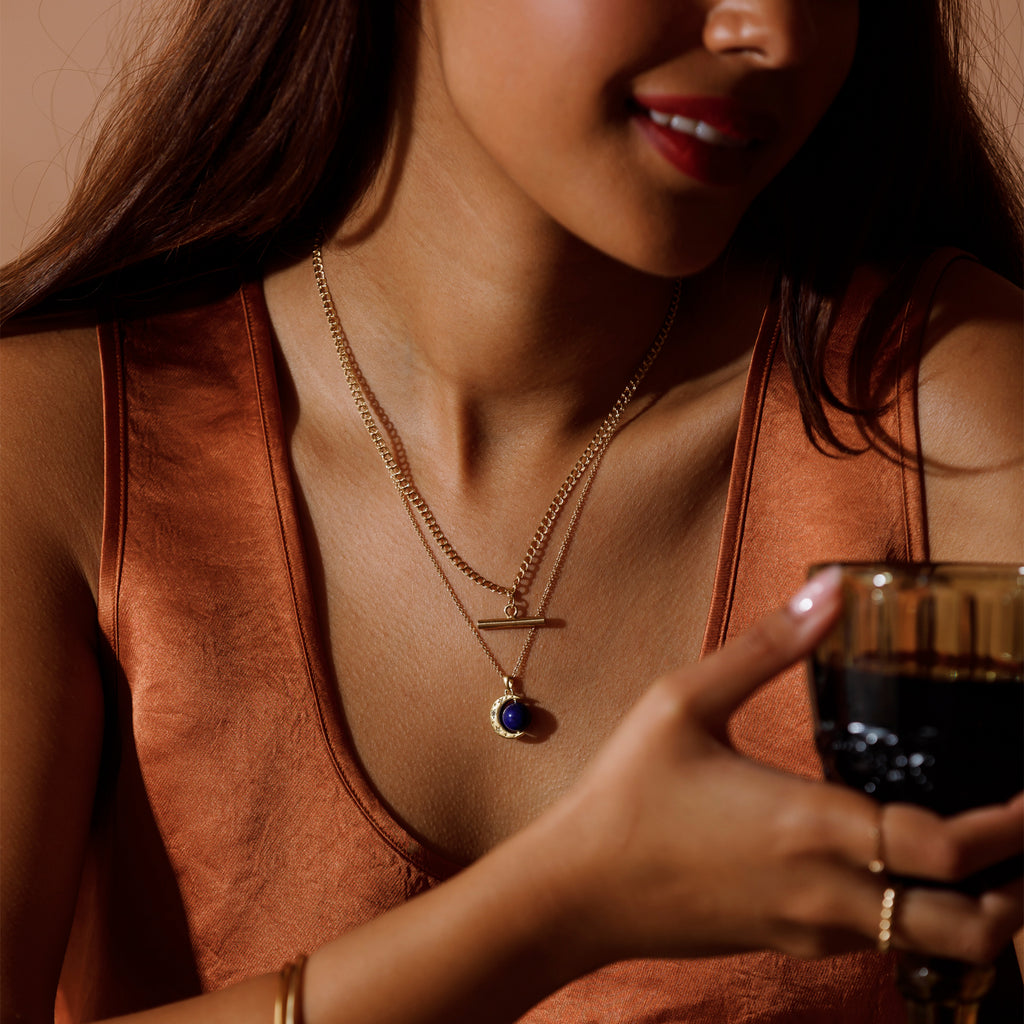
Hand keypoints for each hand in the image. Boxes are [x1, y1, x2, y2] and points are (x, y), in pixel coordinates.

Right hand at [527, 569, 1023, 969]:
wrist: (577, 890)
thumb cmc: (626, 793)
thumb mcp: (682, 701)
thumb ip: (767, 646)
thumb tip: (831, 588)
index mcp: (807, 824)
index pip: (947, 851)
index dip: (1010, 829)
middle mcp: (824, 890)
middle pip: (969, 926)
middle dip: (1016, 890)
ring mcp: (809, 928)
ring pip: (932, 945)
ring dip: (977, 908)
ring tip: (987, 859)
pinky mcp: (788, 942)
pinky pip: (880, 943)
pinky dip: (919, 916)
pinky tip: (903, 871)